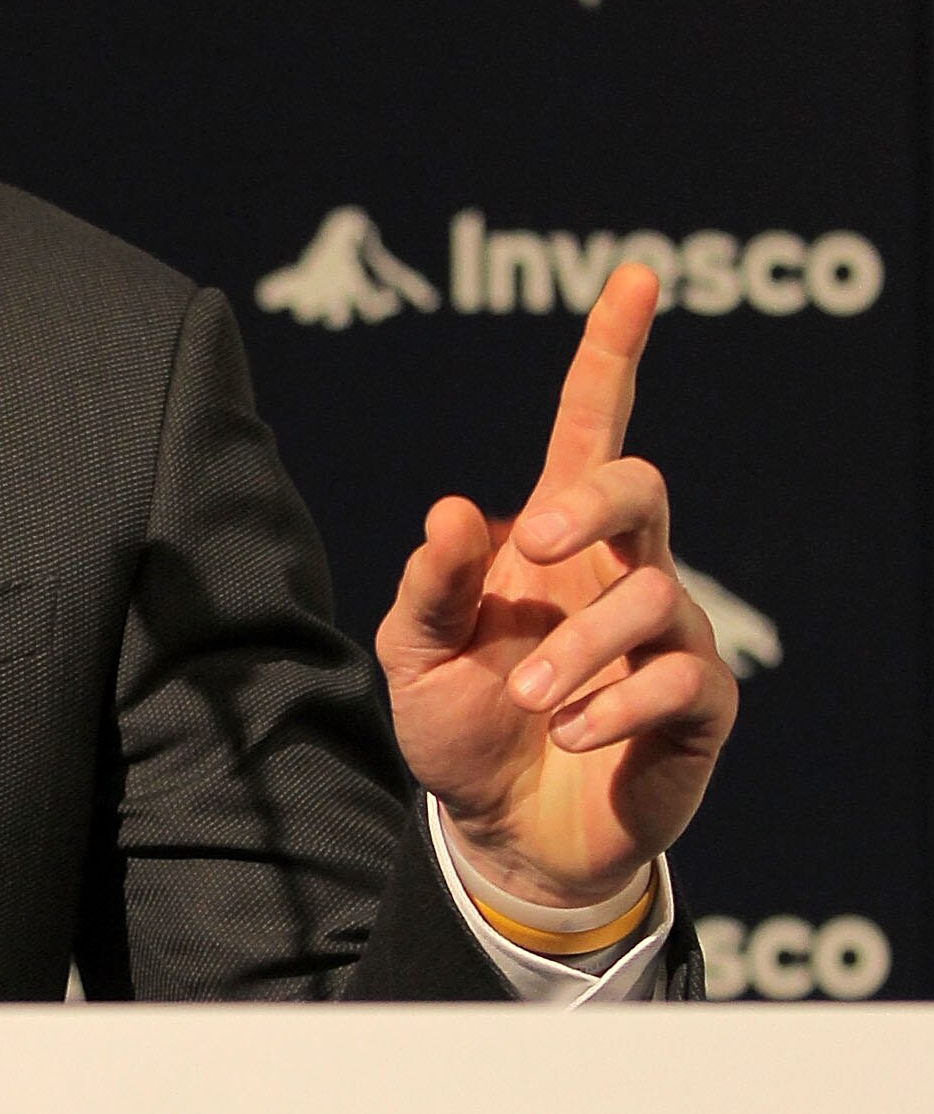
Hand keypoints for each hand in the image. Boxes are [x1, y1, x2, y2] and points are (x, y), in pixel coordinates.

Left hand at [376, 264, 736, 906]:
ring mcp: (668, 634)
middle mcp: (622, 570)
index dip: (612, 353)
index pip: (591, 428)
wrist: (505, 836)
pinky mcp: (697, 706)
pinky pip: (679, 679)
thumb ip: (429, 588)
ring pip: (652, 597)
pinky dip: (617, 705)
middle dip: (591, 505)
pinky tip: (571, 732)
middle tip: (535, 545)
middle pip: (640, 489)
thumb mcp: (416, 659)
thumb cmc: (464, 728)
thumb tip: (454, 510)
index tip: (633, 276)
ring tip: (529, 698)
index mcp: (554, 541)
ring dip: (580, 647)